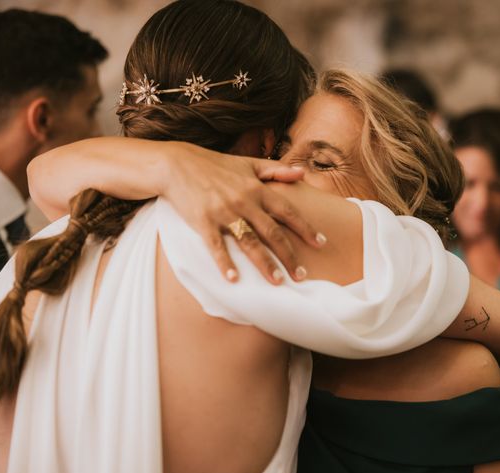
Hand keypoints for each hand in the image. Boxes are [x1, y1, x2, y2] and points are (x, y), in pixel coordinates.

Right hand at [162, 143, 326, 283]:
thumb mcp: (248, 163)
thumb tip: (302, 173)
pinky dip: (224, 262)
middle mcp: (244, 201)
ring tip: (277, 282)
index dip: (305, 228)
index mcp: (257, 188)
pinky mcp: (203, 222)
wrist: (177, 165)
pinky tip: (233, 279)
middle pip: (272, 232)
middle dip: (288, 255)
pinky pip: (216, 246)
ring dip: (264, 263)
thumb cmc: (214, 165)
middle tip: (301, 276)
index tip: (321, 243)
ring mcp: (223, 212)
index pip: (287, 211)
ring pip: (249, 242)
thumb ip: (276, 170)